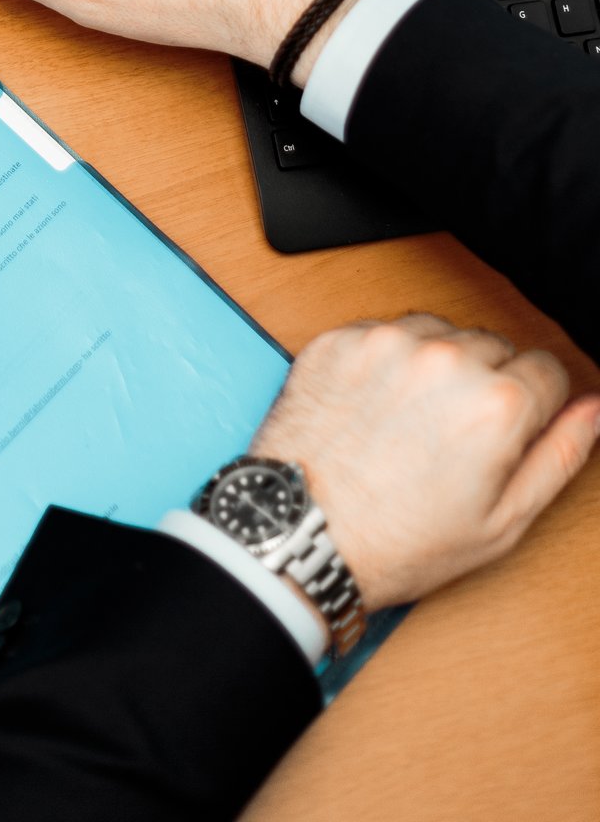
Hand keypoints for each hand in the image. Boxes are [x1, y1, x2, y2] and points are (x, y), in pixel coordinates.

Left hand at [251, 313, 599, 611]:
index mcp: (497, 404)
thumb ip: (559, 455)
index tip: (510, 429)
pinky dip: (385, 361)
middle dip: (485, 384)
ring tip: (412, 422)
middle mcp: (444, 360)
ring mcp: (386, 343)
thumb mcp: (502, 521)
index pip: (548, 369)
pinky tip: (374, 408)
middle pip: (495, 347)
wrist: (302, 533)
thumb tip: (594, 410)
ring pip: (440, 332)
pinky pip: (383, 333)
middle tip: (454, 437)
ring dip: (436, 365)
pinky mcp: (340, 339)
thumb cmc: (398, 540)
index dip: (534, 405)